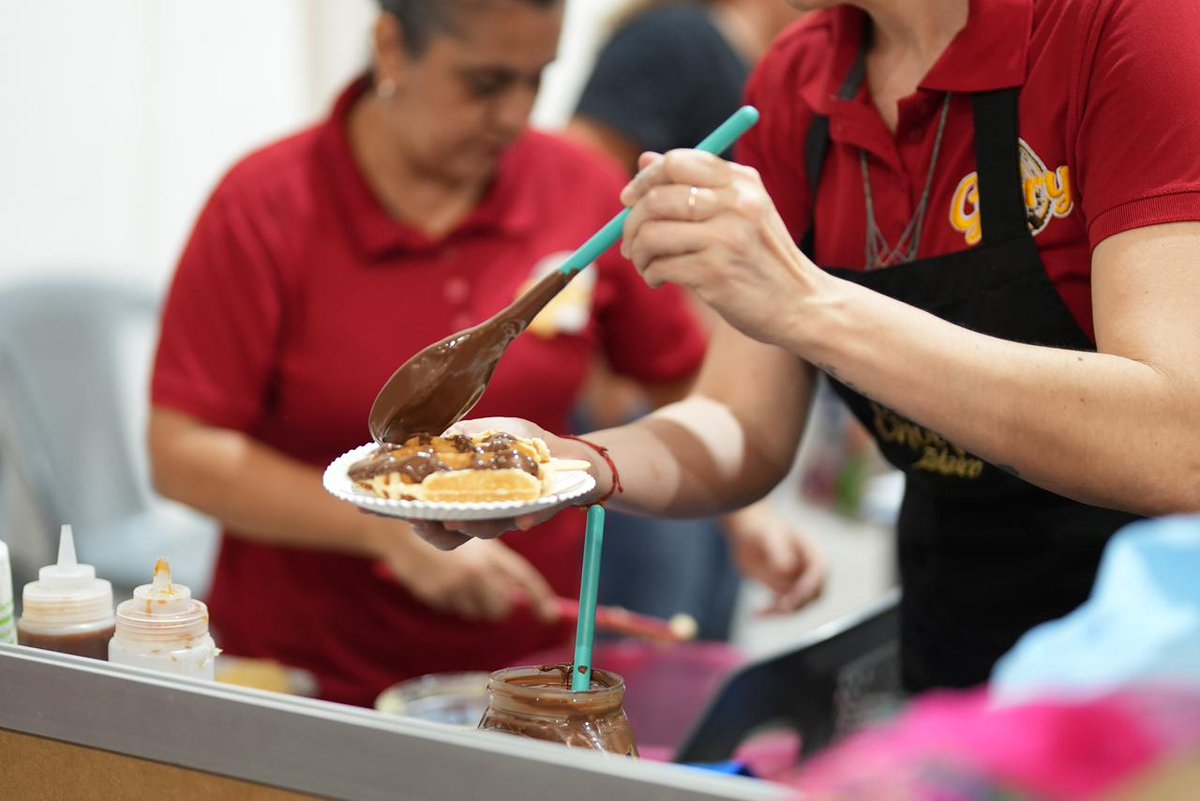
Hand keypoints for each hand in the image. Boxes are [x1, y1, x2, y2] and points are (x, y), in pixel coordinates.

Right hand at [374, 525, 560, 623]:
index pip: (525, 577)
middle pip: (503, 607)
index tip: (551, 615)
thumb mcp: (475, 544)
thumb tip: (515, 599)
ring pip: (477, 614)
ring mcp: (458, 583)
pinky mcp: (438, 594)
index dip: (541, 597)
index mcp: (492, 552)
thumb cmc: (443, 536)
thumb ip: (495, 568)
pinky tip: (439, 582)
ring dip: (471, 606)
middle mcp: (479, 569)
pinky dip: (449, 602)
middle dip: (497, 607)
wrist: (404, 531)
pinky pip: (452, 610)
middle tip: (484, 595)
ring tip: (457, 583)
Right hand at [407, 417, 613, 550]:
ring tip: (458, 517)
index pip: (432, 517)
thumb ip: (456, 438)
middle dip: (436, 528)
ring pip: (487, 529)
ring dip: (473, 524)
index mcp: (465, 498)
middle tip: (423, 518)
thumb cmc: (518, 441)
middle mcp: (484, 514)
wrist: (563, 451)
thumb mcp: (485, 432)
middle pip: (453, 535)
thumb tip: (418, 439)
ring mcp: (510, 515)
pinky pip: (531, 518)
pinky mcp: (540, 511)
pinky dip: (527, 519)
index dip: (414, 517)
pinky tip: (522, 520)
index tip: (394, 508)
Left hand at [619, 150, 831, 347]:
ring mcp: (726, 238)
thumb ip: (695, 184)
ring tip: (646, 264)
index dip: (644, 180)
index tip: (630, 199)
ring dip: (638, 252)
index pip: (676, 163)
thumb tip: (644, 159)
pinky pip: (660, 266)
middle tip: (630, 241)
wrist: (800, 305)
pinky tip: (659, 279)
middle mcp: (735, 204)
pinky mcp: (715, 273)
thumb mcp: (740, 210)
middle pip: (656, 198)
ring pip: (652, 234)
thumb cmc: (762, 257)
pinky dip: (650, 274)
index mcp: (741, 181)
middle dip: (632, 222)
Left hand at [722, 501, 825, 613]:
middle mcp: (813, 571)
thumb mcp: (768, 536)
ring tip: (758, 612)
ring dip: (779, 611)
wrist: (752, 535)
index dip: (807, 586)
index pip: (818, 571)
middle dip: (795, 604)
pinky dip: (771, 613)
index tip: (790, 597)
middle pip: (813, 594)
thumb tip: (786, 568)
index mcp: (814, 551)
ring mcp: (803, 584)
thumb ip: (778, 550)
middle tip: (774, 608)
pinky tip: (754, 614)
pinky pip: (784, 609)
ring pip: (797, 606)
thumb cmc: (762, 531)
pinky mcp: (790, 594)